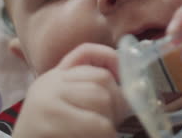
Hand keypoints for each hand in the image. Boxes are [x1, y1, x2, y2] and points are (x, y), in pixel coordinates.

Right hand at [13, 44, 128, 137]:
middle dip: (116, 101)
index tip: (123, 79)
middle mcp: (49, 84)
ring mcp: (49, 101)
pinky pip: (99, 125)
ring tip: (97, 134)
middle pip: (101, 78)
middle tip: (110, 123)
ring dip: (110, 123)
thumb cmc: (51, 136)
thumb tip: (132, 84)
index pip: (86, 52)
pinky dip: (105, 136)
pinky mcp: (53, 122)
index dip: (112, 61)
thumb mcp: (68, 108)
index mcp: (54, 78)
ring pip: (102, 99)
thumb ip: (89, 90)